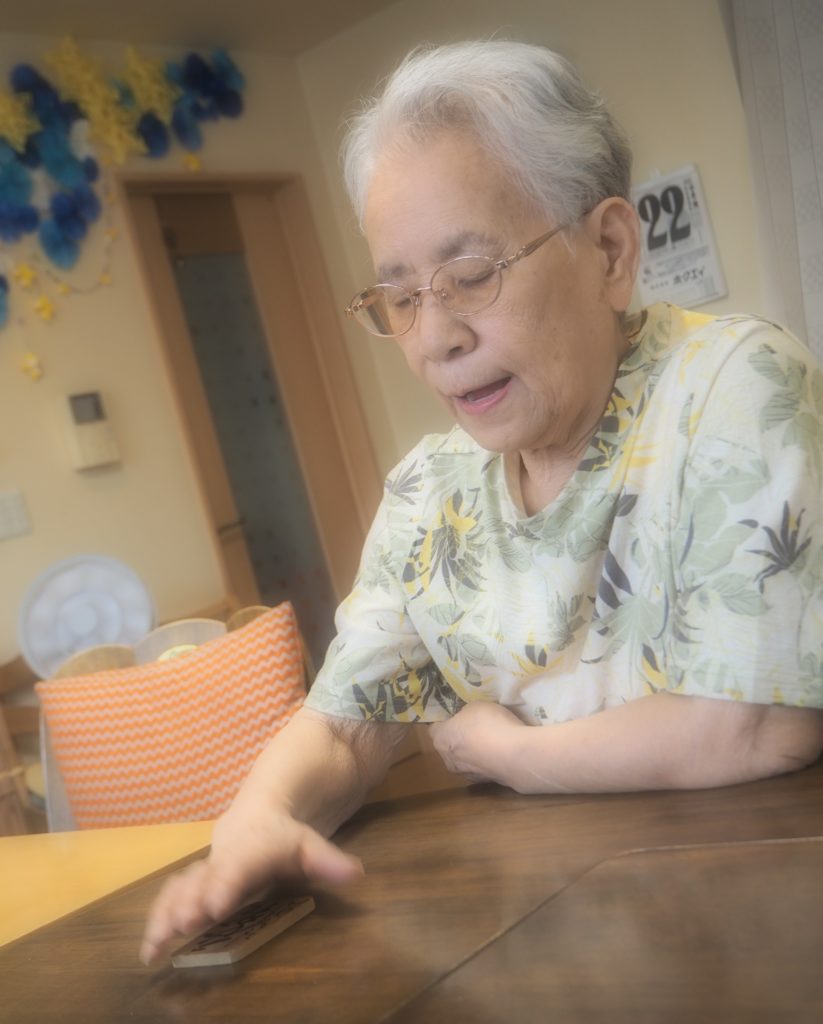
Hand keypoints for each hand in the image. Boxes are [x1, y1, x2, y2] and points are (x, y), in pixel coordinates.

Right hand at [139, 804, 362, 965]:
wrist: (256, 817)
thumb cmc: (285, 838)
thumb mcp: (311, 845)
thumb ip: (330, 862)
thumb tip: (357, 874)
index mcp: (253, 848)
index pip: (239, 865)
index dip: (227, 884)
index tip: (217, 905)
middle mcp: (223, 859)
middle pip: (204, 878)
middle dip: (192, 901)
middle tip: (183, 925)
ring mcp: (205, 872)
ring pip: (179, 889)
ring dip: (165, 915)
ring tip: (154, 947)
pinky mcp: (192, 886)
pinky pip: (170, 900)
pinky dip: (157, 922)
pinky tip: (149, 953)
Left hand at [429, 701, 525, 784]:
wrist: (514, 756)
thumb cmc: (488, 724)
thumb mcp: (475, 705)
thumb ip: (465, 713)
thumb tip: (465, 719)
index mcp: (440, 739)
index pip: (434, 728)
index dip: (445, 720)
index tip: (456, 714)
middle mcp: (448, 760)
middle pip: (449, 746)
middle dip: (459, 737)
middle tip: (474, 726)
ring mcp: (466, 775)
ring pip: (465, 759)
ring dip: (474, 751)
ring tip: (491, 740)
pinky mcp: (484, 782)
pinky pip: (481, 767)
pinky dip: (487, 760)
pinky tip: (500, 751)